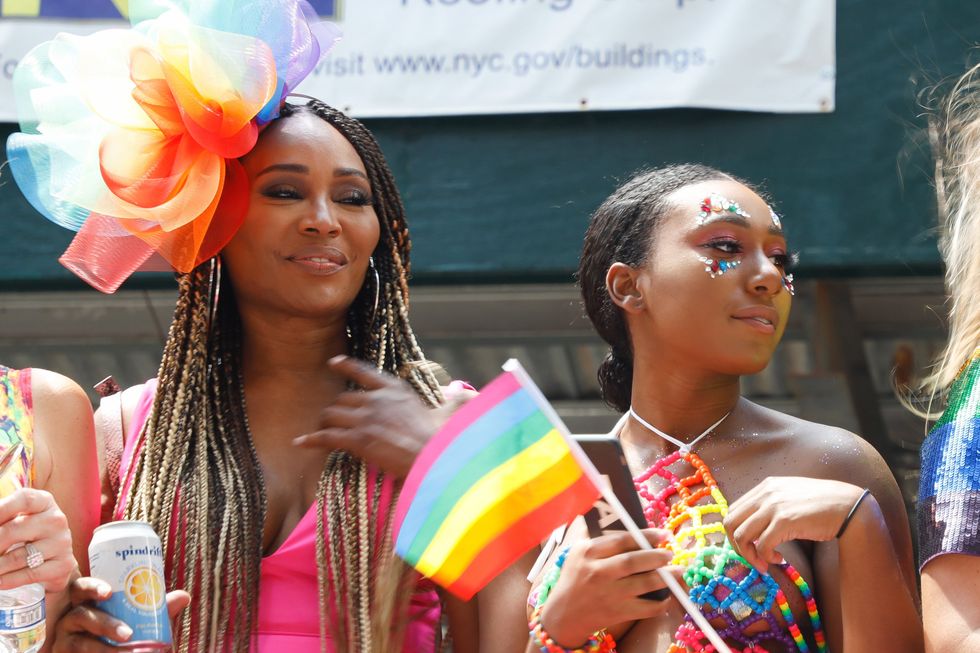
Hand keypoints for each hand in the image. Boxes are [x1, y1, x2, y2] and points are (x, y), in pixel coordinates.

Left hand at [0, 488, 75, 592]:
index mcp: (44, 502)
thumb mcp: (16, 518)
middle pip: (13, 530)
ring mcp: (62, 542)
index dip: (1, 509)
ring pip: (18, 557)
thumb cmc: (26, 532)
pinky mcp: (63, 564)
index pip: (24, 500)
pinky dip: (7, 580)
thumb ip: (1, 518)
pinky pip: (29, 574)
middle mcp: (56, 519)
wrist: (54, 557)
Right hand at [53, 577, 189, 651]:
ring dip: (104, 649)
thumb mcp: (137, 620)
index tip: (109, 592)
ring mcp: (65, 642)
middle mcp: (70, 620)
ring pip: (79, 644)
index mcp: (86, 602)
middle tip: (128, 634)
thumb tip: (184, 596)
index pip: (81, 588)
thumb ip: (156, 610)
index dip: (92, 587)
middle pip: (80, 616)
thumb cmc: (121, 634)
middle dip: (104, 624)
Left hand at [293, 355, 470, 477]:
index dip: (346, 366)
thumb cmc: (442, 438)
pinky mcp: (357, 439)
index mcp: (396, 389)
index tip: (333, 362)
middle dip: (337, 409)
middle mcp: (377, 399)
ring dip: (325, 423)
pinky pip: (326, 436)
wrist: (433, 457)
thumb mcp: (450, 413)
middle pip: (344, 398)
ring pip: (332, 414)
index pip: (365, 372)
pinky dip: (311, 439)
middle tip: (333, 419)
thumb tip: (472, 393)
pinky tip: (301, 442)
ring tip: (321, 431)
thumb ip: (455, 401)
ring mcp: (365, 418)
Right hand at [539, 529, 677, 646]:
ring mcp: (609, 594)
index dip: (644, 535)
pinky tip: (668, 596)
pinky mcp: (617, 613)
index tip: (662, 533)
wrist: (563, 615)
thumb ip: (591, 533)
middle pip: (633, 561)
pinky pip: (645, 608)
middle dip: (656, 555)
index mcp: (588, 552)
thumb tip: (607, 511)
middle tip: (670, 552)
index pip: (620, 540)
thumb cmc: (573, 579)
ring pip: (643, 583)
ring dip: (665, 576)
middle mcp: (598, 572)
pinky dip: (660, 603)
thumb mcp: (576, 552)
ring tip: (679, 570)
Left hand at [724, 476, 864, 572]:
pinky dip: (766, 557)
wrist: (848, 506)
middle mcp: (765, 494)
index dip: (735, 532)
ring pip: (742, 536)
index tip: (747, 546)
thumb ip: (770, 505)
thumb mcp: (790, 496)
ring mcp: (773, 506)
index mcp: (765, 486)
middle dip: (736, 545)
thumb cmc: (822, 504)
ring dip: (750, 555)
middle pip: (731, 523)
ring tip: (764, 563)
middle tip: (751, 558)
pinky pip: (762, 545)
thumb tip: (752, 528)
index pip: (733, 510)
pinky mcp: (784, 521)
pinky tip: (778, 560)